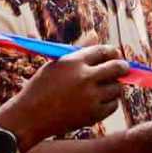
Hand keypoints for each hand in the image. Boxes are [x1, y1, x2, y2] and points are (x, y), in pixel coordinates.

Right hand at [0, 46, 129, 148]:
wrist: (29, 118)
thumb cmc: (41, 88)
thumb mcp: (56, 64)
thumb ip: (80, 50)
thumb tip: (96, 34)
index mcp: (73, 62)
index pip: (104, 51)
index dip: (112, 52)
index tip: (115, 55)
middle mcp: (84, 77)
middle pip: (117, 67)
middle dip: (123, 67)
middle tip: (122, 69)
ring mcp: (90, 97)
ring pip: (117, 87)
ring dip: (113, 86)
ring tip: (104, 88)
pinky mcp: (93, 114)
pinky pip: (113, 105)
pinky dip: (109, 103)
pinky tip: (99, 101)